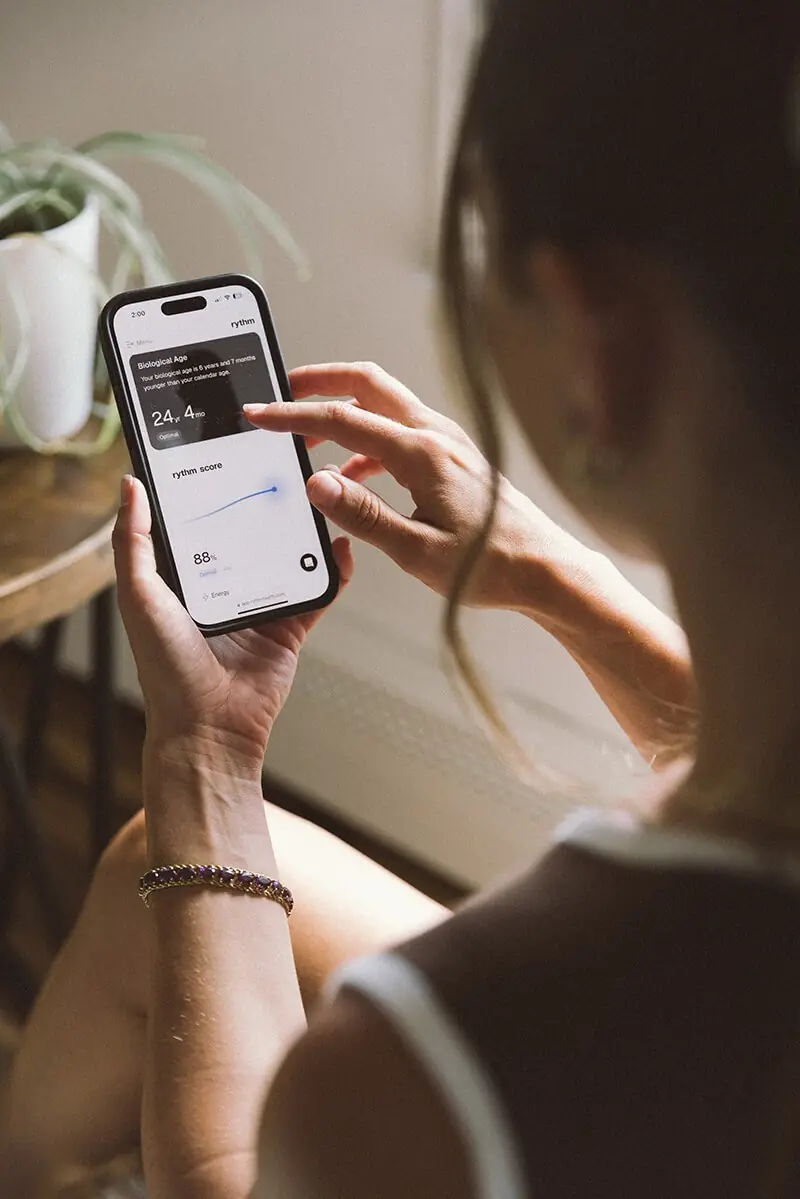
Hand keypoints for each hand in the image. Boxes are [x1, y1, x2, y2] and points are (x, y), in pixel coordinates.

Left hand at [113, 475, 353, 767]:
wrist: (210, 727)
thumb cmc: (167, 667)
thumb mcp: (139, 596)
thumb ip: (133, 541)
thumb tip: (131, 483)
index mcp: (185, 574)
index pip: (201, 517)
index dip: (214, 484)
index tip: (230, 446)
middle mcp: (224, 583)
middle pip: (250, 530)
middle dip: (267, 499)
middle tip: (287, 461)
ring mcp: (261, 602)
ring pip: (288, 554)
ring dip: (305, 527)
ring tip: (321, 492)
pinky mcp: (291, 626)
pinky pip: (317, 592)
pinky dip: (332, 570)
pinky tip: (340, 544)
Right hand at [244, 362, 581, 615]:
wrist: (545, 569)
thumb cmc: (491, 565)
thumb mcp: (417, 551)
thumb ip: (363, 516)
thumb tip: (317, 484)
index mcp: (423, 454)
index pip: (343, 420)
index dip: (293, 416)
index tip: (259, 415)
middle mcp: (436, 437)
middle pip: (367, 384)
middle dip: (320, 381)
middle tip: (282, 392)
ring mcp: (448, 443)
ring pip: (385, 405)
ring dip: (343, 411)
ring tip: (308, 438)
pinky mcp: (453, 457)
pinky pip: (400, 432)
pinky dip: (366, 440)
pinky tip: (352, 475)